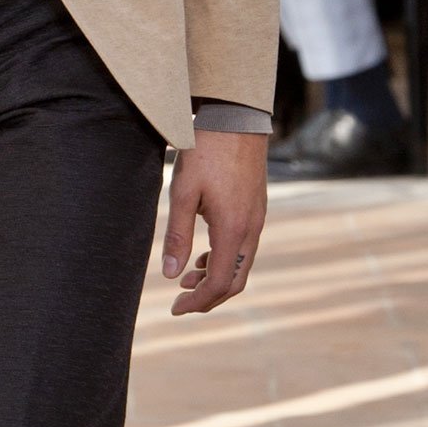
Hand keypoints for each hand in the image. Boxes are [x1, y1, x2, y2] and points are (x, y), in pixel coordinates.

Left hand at [162, 132, 266, 317]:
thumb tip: (170, 274)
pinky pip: (244, 248)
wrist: (236, 118)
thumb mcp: (182, 192)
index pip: (220, 282)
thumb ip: (177, 236)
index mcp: (233, 229)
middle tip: (180, 302)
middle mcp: (251, 229)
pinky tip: (203, 255)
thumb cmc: (206, 151)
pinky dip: (224, 260)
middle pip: (235, 281)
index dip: (198, 301)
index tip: (175, 308)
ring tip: (186, 278)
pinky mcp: (256, 209)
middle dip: (208, 297)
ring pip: (241, 265)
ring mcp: (257, 219)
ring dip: (215, 278)